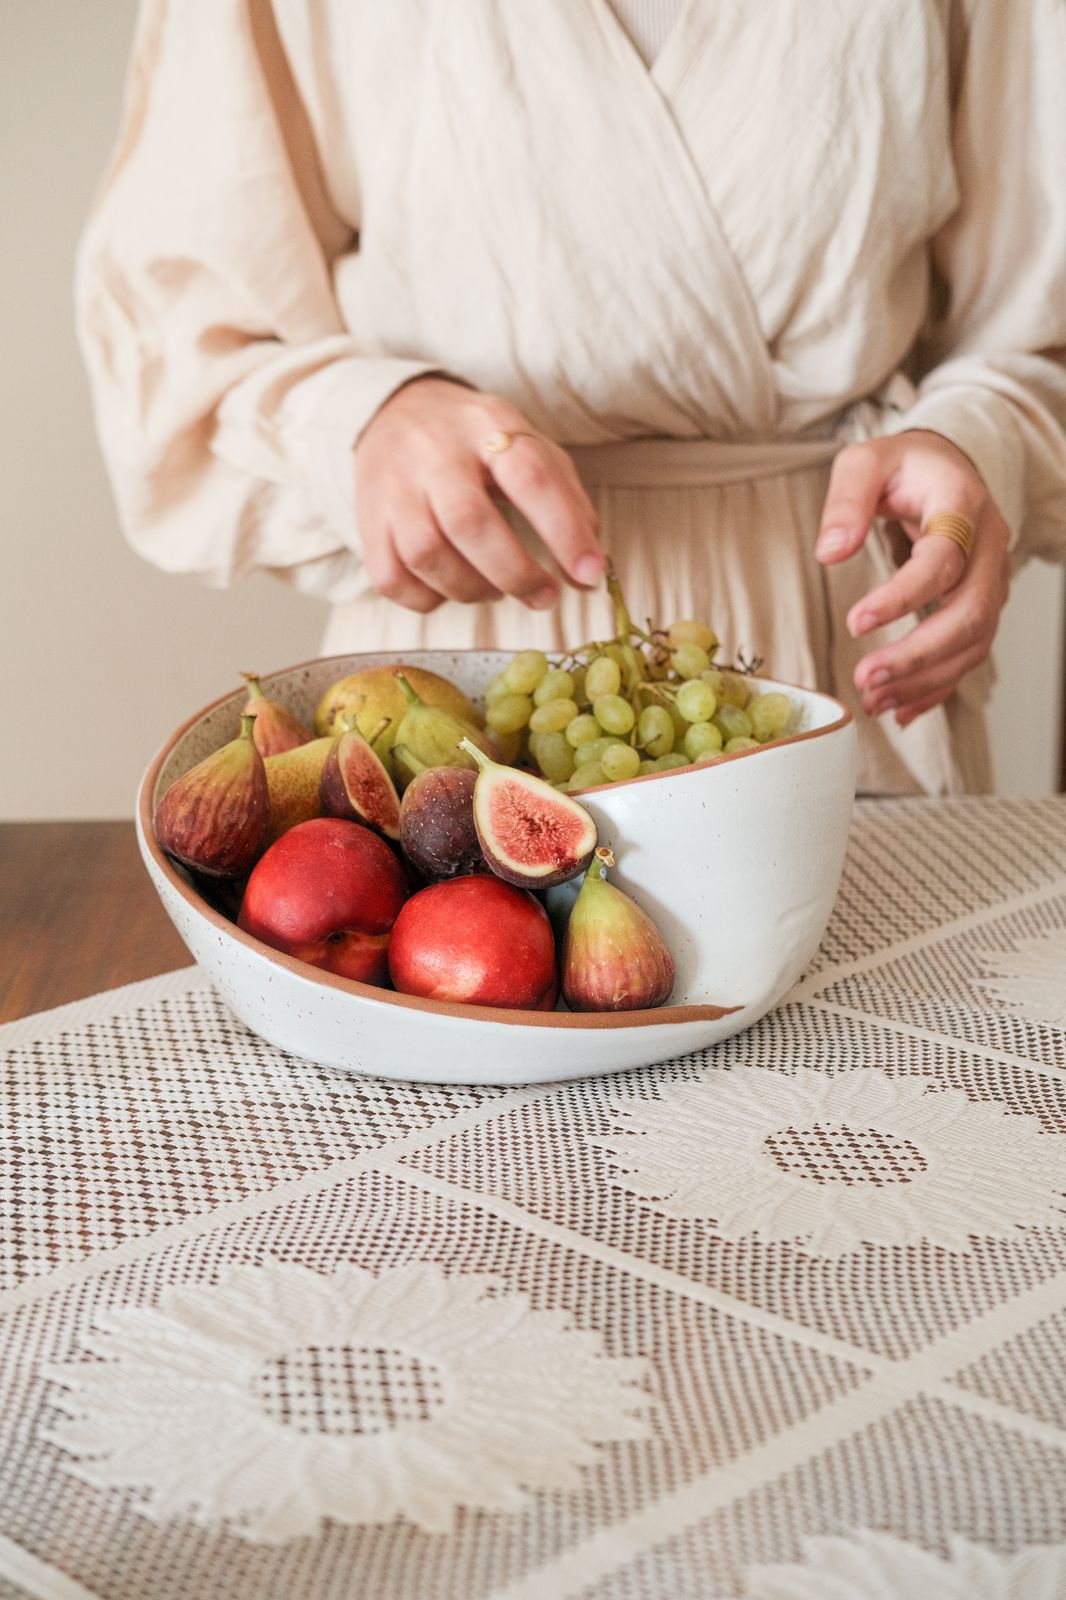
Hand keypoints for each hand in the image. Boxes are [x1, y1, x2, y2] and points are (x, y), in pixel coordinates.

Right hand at [354, 377, 604, 612]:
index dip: (564, 532)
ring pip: (427, 555)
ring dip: (472, 589)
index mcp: (487, 427)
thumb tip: (589, 570)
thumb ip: (567, 502)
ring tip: (496, 588)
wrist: (394, 414)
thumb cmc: (476, 443)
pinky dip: (429, 599)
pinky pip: (392, 579)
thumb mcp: (529, 447)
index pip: (530, 476)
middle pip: (468, 522)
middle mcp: (433, 454)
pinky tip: (451, 587)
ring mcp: (394, 489)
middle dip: (515, 573)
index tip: (589, 574)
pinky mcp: (368, 523)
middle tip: (544, 596)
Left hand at [816, 430, 1010, 726]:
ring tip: (874, 700)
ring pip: (974, 642)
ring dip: (926, 679)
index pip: (943, 561)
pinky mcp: (982, 604)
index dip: (903, 597)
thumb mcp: (864, 462)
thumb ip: (846, 501)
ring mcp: (992, 579)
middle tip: (866, 678)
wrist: (943, 468)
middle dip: (919, 654)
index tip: (855, 622)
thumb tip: (831, 552)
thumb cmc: (902, 466)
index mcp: (962, 506)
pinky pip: (969, 654)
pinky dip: (938, 687)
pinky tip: (901, 711)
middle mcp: (989, 546)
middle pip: (970, 613)